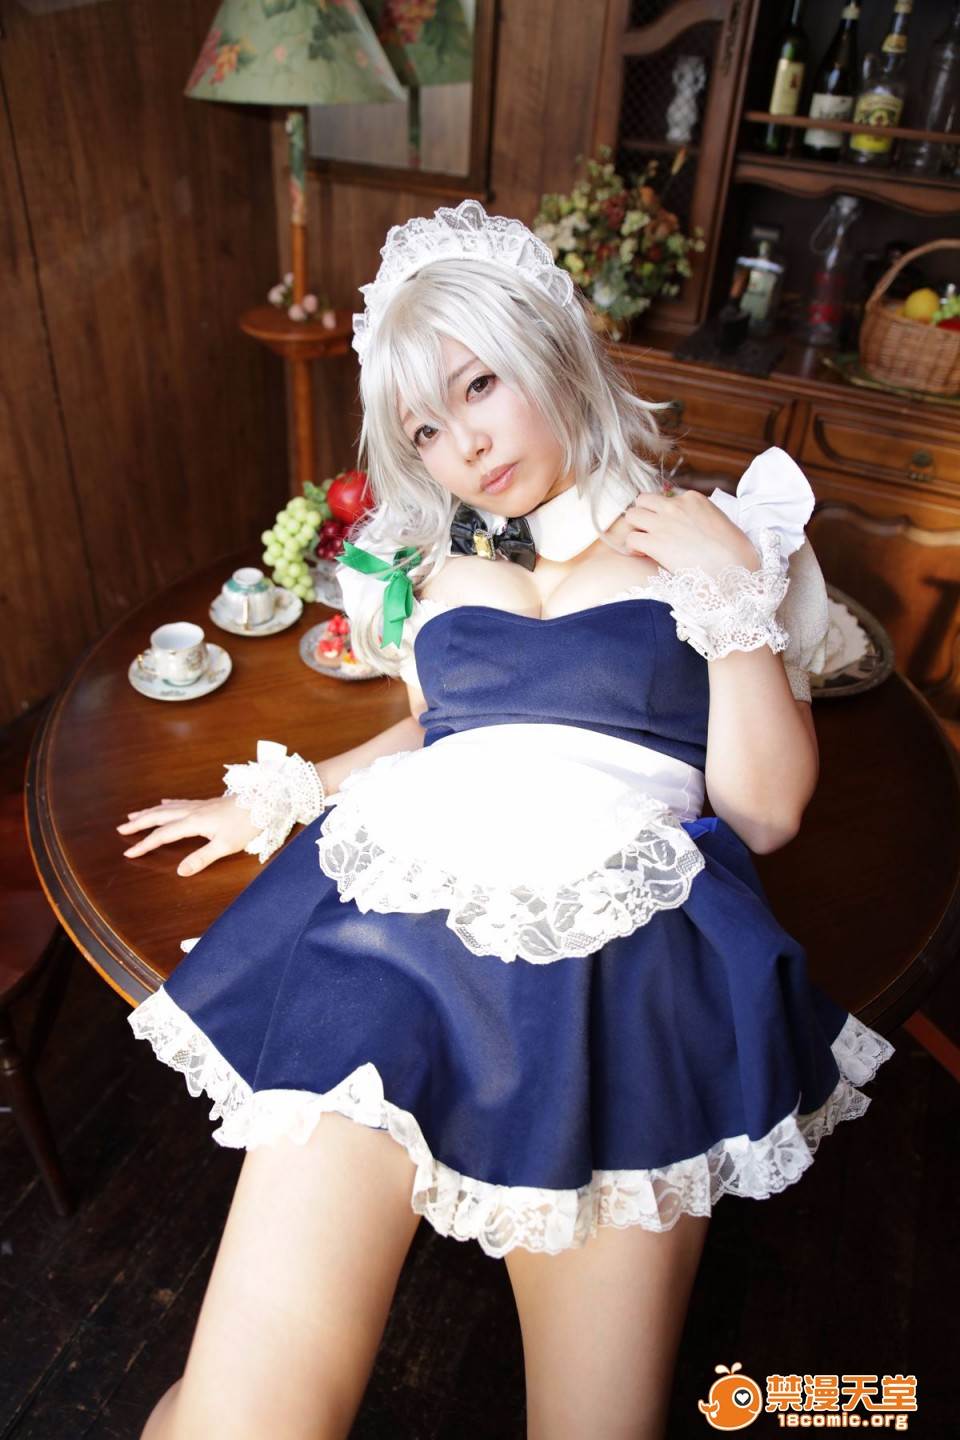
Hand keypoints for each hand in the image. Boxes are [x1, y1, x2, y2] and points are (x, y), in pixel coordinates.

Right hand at [117, 794, 260, 875]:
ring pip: (167, 808)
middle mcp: (192, 811)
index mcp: (194, 823)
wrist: (265, 801)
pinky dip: (167, 805)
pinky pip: (179, 803)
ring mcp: (199, 805)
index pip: (163, 835)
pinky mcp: (207, 803)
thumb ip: (202, 858)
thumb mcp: (226, 846)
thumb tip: (180, 872)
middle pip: (159, 816)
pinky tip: (163, 803)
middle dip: (139, 823)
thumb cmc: (247, 824)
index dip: (145, 845)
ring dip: (149, 812)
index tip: (129, 853)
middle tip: (120, 828)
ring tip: (134, 815)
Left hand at [605, 488, 759, 577]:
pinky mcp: (655, 542)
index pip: (666, 498)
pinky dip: (632, 547)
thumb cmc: (735, 552)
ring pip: (632, 515)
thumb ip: (701, 518)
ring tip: (643, 544)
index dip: (663, 514)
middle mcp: (675, 505)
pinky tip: (642, 555)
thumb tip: (694, 528)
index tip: (668, 528)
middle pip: (643, 500)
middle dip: (643, 515)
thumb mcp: (720, 523)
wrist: (735, 568)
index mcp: (693, 498)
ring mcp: (663, 522)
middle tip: (649, 532)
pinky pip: (630, 538)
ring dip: (635, 529)